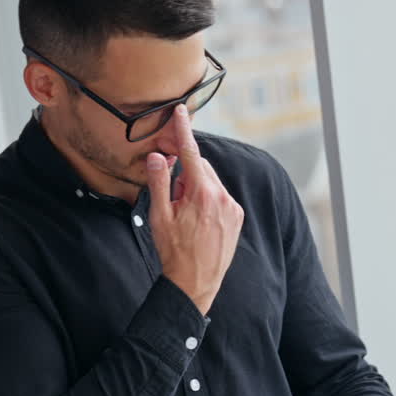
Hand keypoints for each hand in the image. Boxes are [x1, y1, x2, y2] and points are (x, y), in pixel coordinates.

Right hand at [146, 105, 243, 314]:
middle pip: (200, 168)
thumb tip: (157, 156)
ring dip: (196, 188)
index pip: (190, 153)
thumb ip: (159, 182)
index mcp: (201, 194)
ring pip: (211, 182)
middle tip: (173, 198)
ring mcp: (233, 208)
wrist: (194, 284)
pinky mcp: (237, 217)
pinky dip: (208, 199)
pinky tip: (197, 221)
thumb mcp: (158, 216)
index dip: (183, 130)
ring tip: (185, 214)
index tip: (181, 110)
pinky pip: (220, 197)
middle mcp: (222, 197)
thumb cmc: (173, 252)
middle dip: (185, 174)